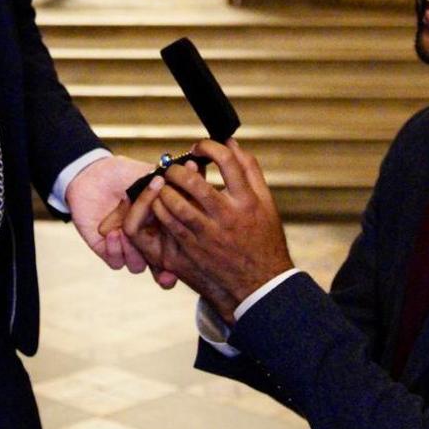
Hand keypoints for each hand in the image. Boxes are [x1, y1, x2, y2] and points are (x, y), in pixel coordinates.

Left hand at [64, 155, 176, 287]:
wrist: (91, 173)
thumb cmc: (122, 172)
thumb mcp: (148, 175)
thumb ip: (169, 179)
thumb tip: (193, 165)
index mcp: (162, 224)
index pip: (178, 244)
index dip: (185, 252)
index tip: (189, 253)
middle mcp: (147, 239)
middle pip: (161, 265)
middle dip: (164, 272)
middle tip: (165, 271)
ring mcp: (127, 246)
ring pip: (137, 266)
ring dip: (135, 254)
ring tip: (127, 233)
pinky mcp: (107, 249)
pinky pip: (115, 262)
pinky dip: (116, 251)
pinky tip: (113, 234)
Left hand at [123, 139, 290, 318]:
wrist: (261, 285)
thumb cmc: (264, 240)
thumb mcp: (266, 203)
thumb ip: (250, 171)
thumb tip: (231, 143)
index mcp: (247, 201)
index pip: (227, 162)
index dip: (209, 147)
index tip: (200, 147)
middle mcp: (227, 217)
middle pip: (194, 183)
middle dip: (179, 169)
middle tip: (175, 167)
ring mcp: (208, 236)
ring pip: (176, 204)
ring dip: (166, 189)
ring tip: (165, 184)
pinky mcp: (193, 252)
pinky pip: (169, 226)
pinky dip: (161, 210)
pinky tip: (162, 204)